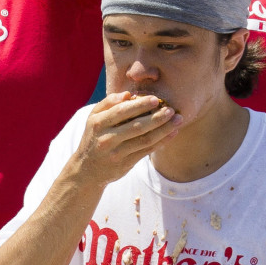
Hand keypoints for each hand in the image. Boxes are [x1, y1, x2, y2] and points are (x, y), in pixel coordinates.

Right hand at [65, 91, 182, 187]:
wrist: (87, 169)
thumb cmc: (94, 137)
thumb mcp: (93, 118)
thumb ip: (108, 104)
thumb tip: (128, 94)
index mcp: (98, 123)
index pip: (121, 111)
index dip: (140, 105)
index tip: (156, 99)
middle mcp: (106, 138)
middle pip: (136, 126)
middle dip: (156, 117)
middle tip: (171, 110)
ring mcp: (116, 153)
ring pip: (144, 140)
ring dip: (164, 130)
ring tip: (178, 120)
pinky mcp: (126, 164)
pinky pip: (147, 151)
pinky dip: (161, 142)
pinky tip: (172, 133)